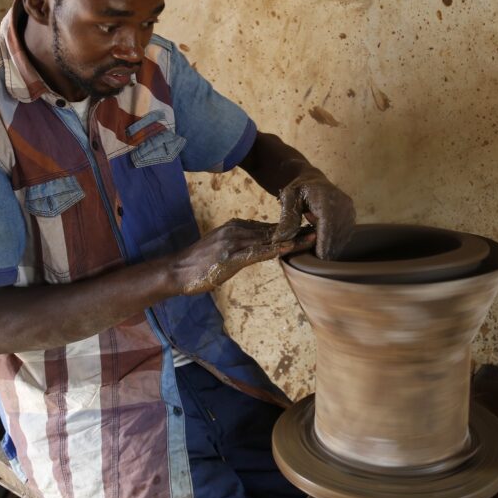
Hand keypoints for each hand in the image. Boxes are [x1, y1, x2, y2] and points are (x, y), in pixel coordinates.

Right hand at [176, 219, 315, 294]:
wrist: (177, 271)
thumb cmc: (199, 264)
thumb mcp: (223, 248)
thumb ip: (242, 244)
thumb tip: (262, 246)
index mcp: (236, 226)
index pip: (269, 226)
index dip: (290, 227)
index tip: (309, 227)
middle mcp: (236, 230)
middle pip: (273, 229)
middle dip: (296, 229)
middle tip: (320, 227)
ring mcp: (233, 242)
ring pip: (269, 239)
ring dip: (292, 238)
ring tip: (313, 237)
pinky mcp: (231, 257)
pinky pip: (257, 252)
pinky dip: (274, 249)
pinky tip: (289, 248)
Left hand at [272, 171, 355, 259]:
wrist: (313, 180)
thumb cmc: (299, 189)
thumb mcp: (288, 199)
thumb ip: (287, 219)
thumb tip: (280, 240)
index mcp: (328, 200)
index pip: (328, 229)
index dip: (323, 245)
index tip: (316, 258)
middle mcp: (343, 205)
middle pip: (337, 236)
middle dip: (325, 248)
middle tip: (312, 256)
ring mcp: (349, 211)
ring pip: (342, 238)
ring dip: (330, 245)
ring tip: (315, 242)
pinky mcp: (351, 216)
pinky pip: (344, 235)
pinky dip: (334, 241)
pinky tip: (322, 240)